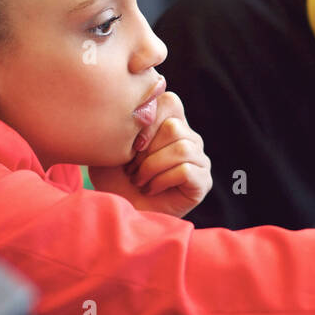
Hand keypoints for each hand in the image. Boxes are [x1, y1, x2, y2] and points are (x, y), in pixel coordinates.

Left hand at [89, 92, 211, 217]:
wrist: (121, 212)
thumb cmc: (115, 179)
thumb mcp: (110, 147)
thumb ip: (121, 124)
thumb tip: (130, 110)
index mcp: (170, 123)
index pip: (170, 101)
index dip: (147, 121)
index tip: (129, 145)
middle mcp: (189, 138)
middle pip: (174, 127)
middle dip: (146, 151)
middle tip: (131, 170)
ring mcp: (199, 159)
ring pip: (182, 148)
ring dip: (152, 167)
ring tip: (139, 180)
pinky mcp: (203, 181)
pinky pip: (186, 170)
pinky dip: (161, 181)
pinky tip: (150, 189)